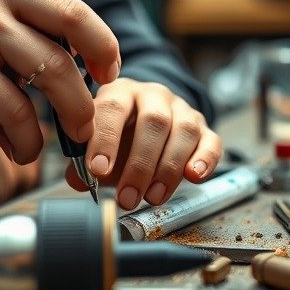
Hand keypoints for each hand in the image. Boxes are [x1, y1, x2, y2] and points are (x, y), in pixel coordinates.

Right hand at [0, 0, 120, 164]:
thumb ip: (34, 29)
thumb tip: (89, 68)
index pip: (74, 12)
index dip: (102, 46)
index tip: (109, 73)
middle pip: (63, 53)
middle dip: (84, 98)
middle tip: (87, 124)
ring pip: (44, 82)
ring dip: (63, 120)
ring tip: (59, 140)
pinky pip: (11, 112)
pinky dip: (24, 139)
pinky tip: (19, 147)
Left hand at [64, 78, 221, 209]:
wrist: (147, 120)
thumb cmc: (118, 134)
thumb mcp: (96, 142)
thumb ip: (83, 162)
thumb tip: (79, 180)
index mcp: (120, 92)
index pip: (113, 108)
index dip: (105, 140)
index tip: (98, 170)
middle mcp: (152, 95)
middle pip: (154, 122)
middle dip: (140, 164)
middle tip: (128, 197)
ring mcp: (181, 109)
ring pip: (183, 131)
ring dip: (168, 169)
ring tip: (153, 197)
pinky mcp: (203, 127)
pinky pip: (211, 140)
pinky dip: (205, 159)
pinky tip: (193, 176)